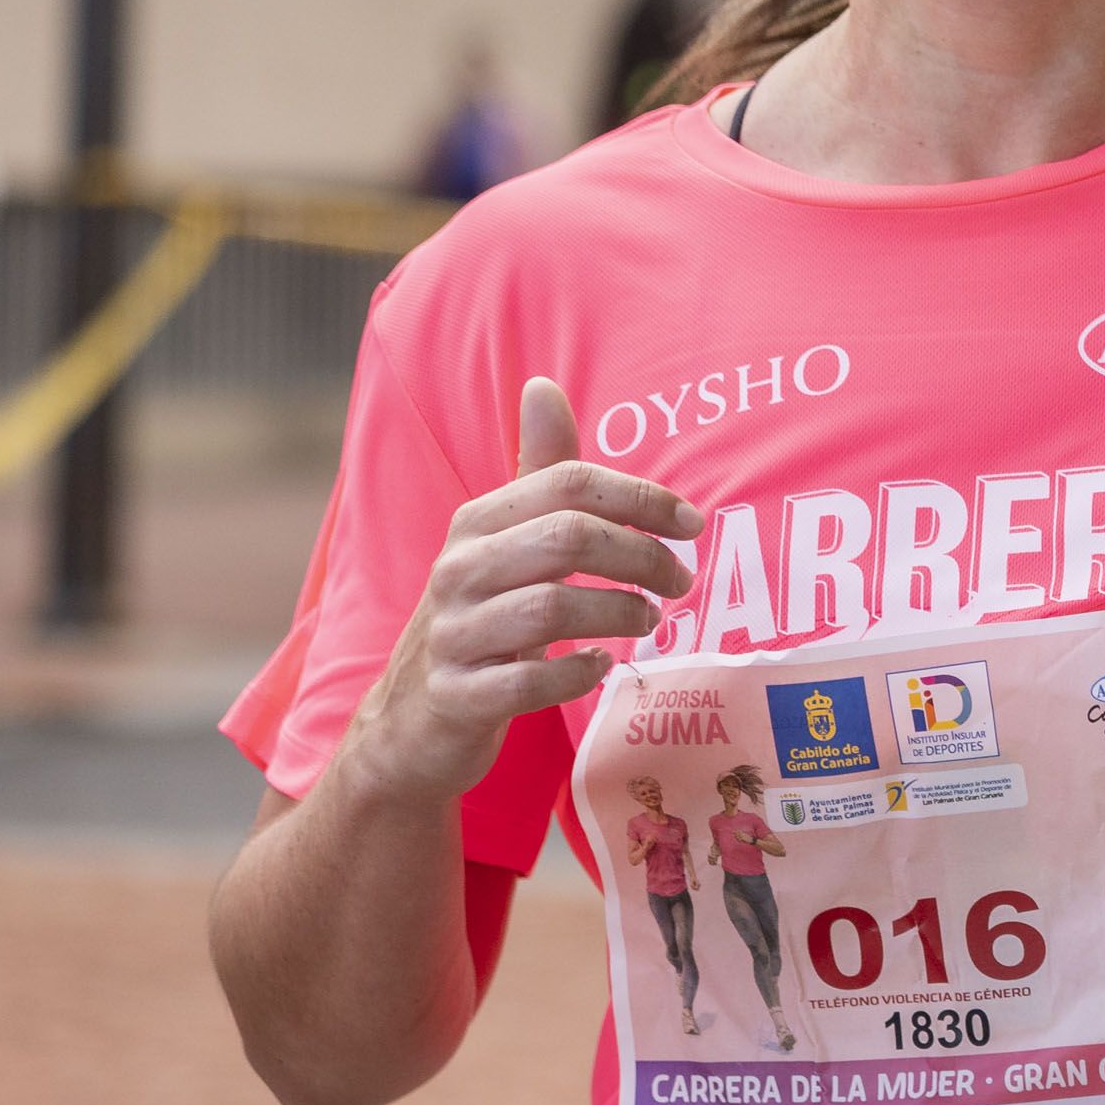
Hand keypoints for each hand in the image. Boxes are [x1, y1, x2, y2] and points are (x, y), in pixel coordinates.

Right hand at [344, 376, 701, 801]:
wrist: (412, 719)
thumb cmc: (480, 616)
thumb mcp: (504, 541)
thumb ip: (537, 473)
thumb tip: (544, 386)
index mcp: (476, 522)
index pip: (567, 484)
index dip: (641, 498)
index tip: (692, 524)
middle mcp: (458, 570)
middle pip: (567, 539)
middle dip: (641, 556)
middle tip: (681, 579)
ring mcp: (452, 635)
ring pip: (549, 610)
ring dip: (618, 614)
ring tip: (648, 619)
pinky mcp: (456, 697)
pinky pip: (527, 682)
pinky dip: (576, 674)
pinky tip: (601, 666)